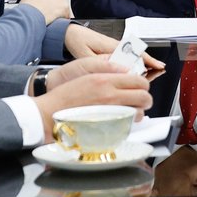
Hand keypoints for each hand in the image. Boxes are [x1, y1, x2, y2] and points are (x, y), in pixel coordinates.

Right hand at [21, 0, 70, 24]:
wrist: (29, 16)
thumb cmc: (25, 11)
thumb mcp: (26, 2)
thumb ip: (34, 1)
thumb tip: (35, 7)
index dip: (47, 2)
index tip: (46, 7)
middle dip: (54, 6)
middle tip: (51, 14)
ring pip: (62, 5)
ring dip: (59, 12)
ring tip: (53, 20)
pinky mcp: (64, 6)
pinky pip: (67, 13)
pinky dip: (64, 19)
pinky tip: (59, 23)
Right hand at [33, 72, 151, 133]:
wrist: (50, 113)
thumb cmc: (66, 95)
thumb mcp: (87, 73)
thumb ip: (109, 70)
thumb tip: (126, 70)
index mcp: (105, 80)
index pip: (138, 80)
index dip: (143, 84)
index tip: (140, 86)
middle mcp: (109, 96)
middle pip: (143, 96)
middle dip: (146, 98)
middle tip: (142, 99)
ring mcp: (109, 112)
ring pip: (138, 112)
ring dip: (139, 111)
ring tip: (132, 110)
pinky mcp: (106, 125)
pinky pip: (127, 124)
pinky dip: (129, 121)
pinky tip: (123, 118)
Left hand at [61, 27, 163, 70]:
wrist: (68, 33)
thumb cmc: (76, 41)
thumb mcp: (86, 55)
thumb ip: (100, 65)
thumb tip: (113, 73)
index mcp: (112, 46)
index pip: (136, 53)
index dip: (149, 60)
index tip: (159, 66)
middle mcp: (115, 46)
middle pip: (137, 55)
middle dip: (149, 63)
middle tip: (159, 71)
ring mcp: (113, 48)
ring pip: (132, 57)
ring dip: (142, 64)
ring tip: (150, 72)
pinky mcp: (109, 51)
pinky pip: (125, 58)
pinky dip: (133, 63)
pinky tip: (133, 71)